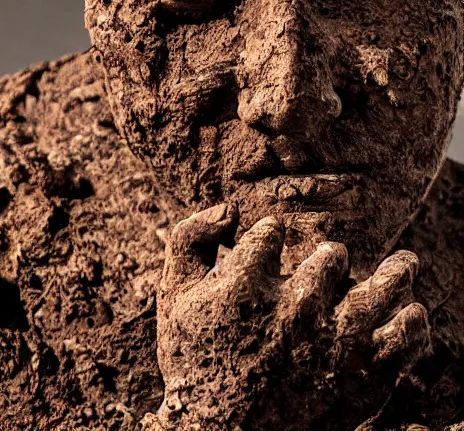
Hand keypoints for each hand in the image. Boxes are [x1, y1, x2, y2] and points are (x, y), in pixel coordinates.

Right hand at [147, 205, 431, 429]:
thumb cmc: (193, 363)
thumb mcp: (171, 298)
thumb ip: (186, 239)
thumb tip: (229, 209)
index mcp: (242, 287)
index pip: (269, 234)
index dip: (270, 234)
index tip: (271, 241)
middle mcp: (293, 309)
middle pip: (329, 256)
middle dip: (329, 255)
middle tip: (329, 259)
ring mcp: (333, 343)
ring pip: (384, 287)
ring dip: (396, 271)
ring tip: (403, 263)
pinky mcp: (363, 376)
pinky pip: (405, 337)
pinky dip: (413, 321)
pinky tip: (410, 312)